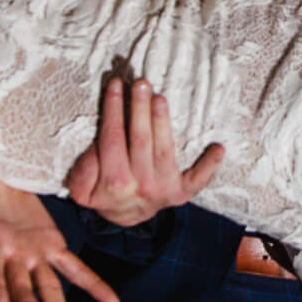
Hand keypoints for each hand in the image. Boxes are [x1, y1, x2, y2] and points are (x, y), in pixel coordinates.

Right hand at [66, 75, 223, 227]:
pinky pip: (198, 179)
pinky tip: (218, 148)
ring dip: (163, 123)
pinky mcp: (182, 192)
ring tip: (160, 98)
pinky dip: (209, 165)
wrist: (126, 217)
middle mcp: (141, 184)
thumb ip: (83, 170)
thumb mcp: (82, 188)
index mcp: (115, 181)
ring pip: (164, 150)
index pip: (113, 137)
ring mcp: (164, 188)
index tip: (116, 85)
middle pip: (140, 140)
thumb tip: (95, 147)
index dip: (113, 109)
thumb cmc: (105, 193)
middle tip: (141, 83)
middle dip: (140, 109)